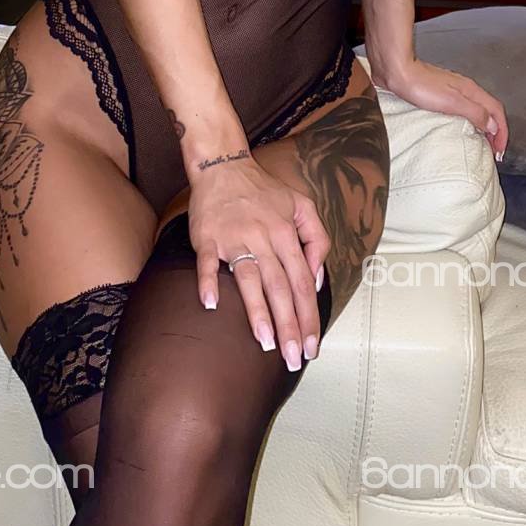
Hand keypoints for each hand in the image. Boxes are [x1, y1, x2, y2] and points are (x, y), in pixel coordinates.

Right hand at [188, 154, 329, 370]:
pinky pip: (207, 262)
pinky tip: (211, 304)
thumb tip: (318, 277)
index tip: (312, 346)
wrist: (223, 167)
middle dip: (290, 326)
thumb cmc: (263, 191)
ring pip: (250, 278)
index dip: (309, 316)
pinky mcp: (207, 238)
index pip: (303, 283)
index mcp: (285, 233)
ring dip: (258, 312)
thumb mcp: (301, 205)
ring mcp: (234, 238)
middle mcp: (263, 237)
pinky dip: (208, 282)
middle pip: (280, 288)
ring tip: (266, 342)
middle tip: (293, 358)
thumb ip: (317, 238)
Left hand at [384, 58, 508, 159]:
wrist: (396, 71)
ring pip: (477, 109)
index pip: (497, 111)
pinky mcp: (439, 93)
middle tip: (494, 151)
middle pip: (490, 110)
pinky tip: (460, 128)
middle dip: (496, 131)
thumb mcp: (452, 102)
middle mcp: (465, 89)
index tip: (500, 151)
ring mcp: (452, 90)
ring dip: (484, 126)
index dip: (502, 132)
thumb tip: (493, 125)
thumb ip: (475, 112)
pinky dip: (469, 121)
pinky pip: (462, 109)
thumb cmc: (421, 86)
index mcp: (471, 91)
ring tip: (481, 143)